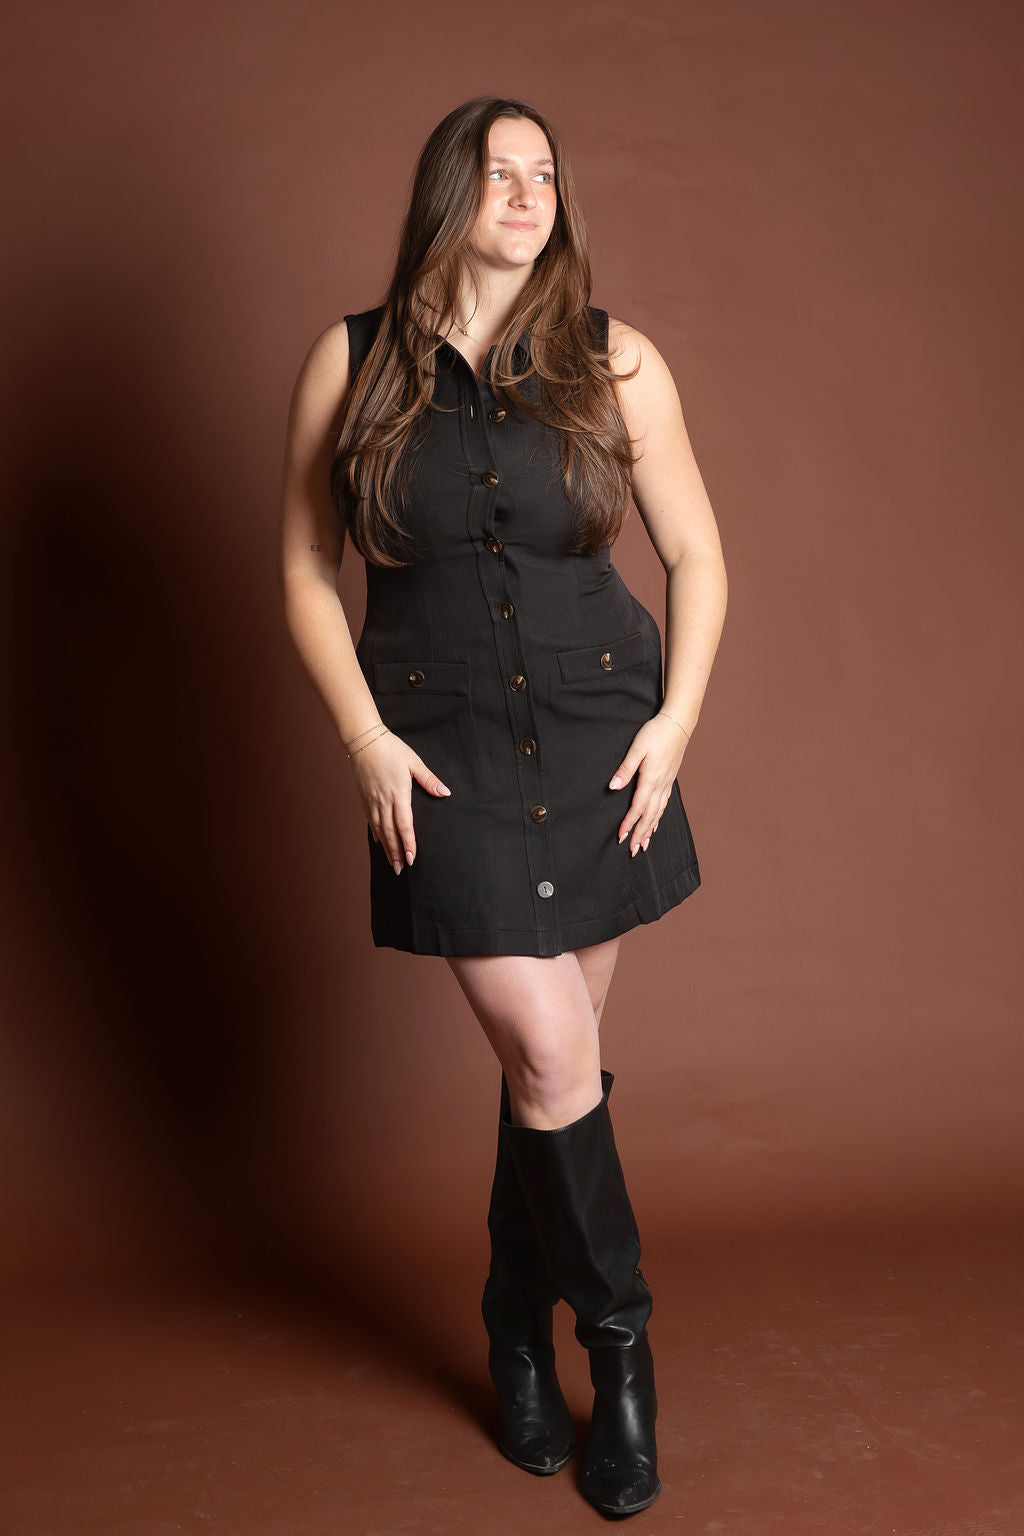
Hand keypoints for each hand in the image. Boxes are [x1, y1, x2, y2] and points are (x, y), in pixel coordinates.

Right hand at [348, 729, 450, 873]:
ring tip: (391, 862)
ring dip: (386, 848)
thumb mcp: (414, 762)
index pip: (404, 824)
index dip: (408, 843)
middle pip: (390, 833)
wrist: (364, 740)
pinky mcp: (364, 798)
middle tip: (400, 869)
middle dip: (396, 852)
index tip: (411, 858)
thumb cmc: (391, 749)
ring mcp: (372, 801)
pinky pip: (370, 821)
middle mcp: (384, 801)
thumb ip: (429, 780)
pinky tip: (378, 842)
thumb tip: (445, 792)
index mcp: (399, 793)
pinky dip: (375, 833)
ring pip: (379, 830)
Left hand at [608, 714, 688, 856]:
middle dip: (641, 834)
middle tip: (633, 850)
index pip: (638, 807)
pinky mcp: (670, 780)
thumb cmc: (656, 733)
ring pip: (658, 812)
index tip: (621, 836)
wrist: (678, 724)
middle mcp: (660, 785)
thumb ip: (625, 769)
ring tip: (644, 845)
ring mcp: (667, 783)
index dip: (629, 823)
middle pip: (649, 816)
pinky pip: (664, 804)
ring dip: (650, 830)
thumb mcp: (637, 749)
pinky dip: (658, 818)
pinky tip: (655, 824)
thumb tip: (613, 787)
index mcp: (650, 779)